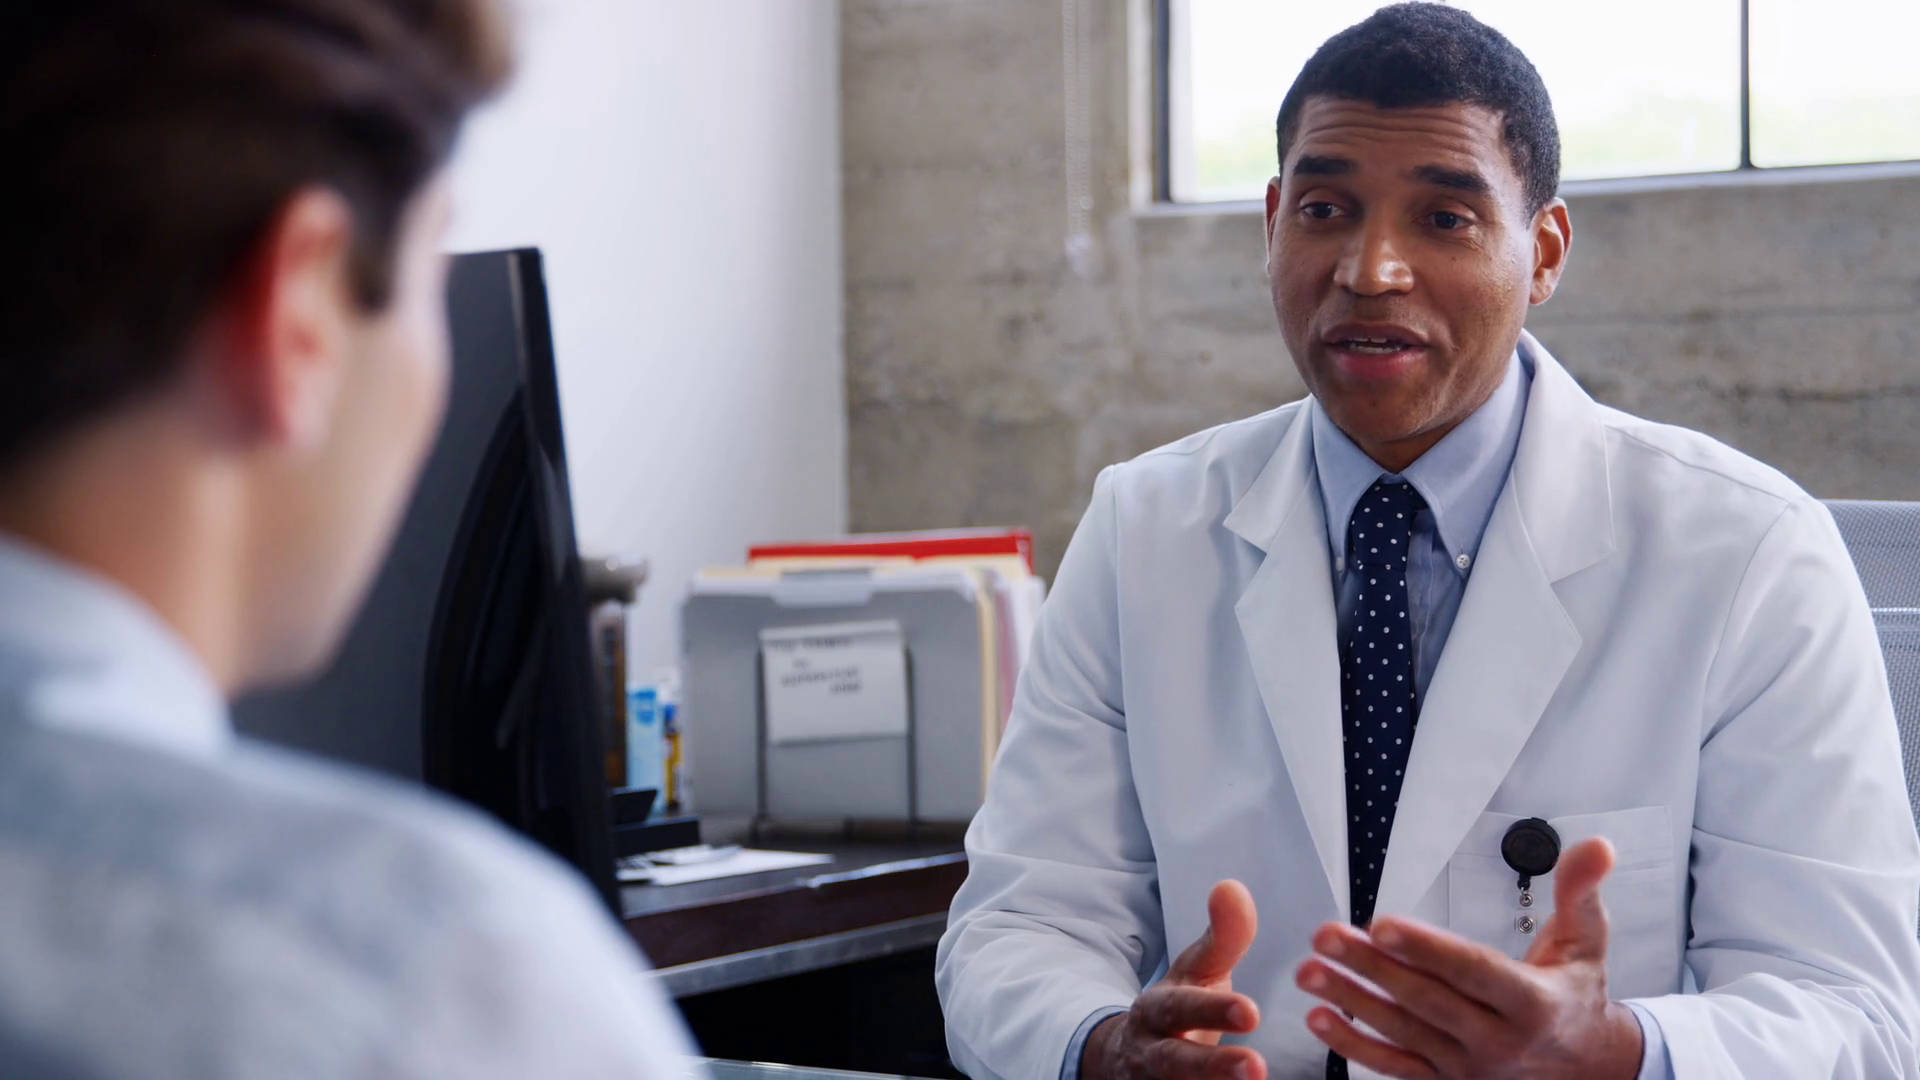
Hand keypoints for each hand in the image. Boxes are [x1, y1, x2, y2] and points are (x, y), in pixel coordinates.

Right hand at [1082, 880, 1268, 1079]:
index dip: (1214, 1009)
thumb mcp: (1197, 973)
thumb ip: (1222, 937)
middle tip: (1255, 1067)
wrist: (1126, 1059)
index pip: (1182, 1007)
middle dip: (1211, 1066)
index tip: (1252, 1012)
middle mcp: (1150, 1051)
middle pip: (1173, 1062)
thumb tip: (1232, 887)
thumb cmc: (1179, 1009)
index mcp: (1158, 1009)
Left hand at [1294, 837, 1642, 1079]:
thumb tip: (1595, 847)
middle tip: (1326, 936)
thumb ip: (1581, 892)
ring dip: (1351, 1002)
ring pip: (1403, 1033)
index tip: (1382, 924)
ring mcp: (1470, 1068)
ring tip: (1310, 971)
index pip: (1473, 971)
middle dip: (1370, 967)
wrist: (1589, 1067)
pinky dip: (1355, 1046)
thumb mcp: (1588, 942)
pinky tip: (1321, 1019)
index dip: (1426, 948)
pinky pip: (1395, 1067)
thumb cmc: (1576, 996)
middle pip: (1426, 1001)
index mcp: (1533, 1002)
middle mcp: (1499, 1040)